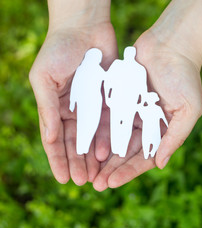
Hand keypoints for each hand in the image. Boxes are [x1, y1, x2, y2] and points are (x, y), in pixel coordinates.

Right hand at [29, 18, 116, 184]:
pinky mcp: (110, 99)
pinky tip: (113, 153)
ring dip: (96, 156)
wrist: (85, 28)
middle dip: (80, 163)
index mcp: (55, 108)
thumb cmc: (58, 50)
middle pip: (77, 143)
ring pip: (95, 137)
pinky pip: (111, 122)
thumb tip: (49, 140)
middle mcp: (74, 111)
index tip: (63, 179)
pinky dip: (111, 138)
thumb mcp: (45, 80)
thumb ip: (47, 109)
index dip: (59, 160)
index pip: (56, 141)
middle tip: (85, 182)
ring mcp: (93, 106)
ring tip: (100, 174)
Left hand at [92, 30, 201, 190]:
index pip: (144, 156)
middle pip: (126, 151)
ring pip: (113, 136)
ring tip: (86, 169)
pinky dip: (97, 129)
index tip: (112, 182)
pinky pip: (107, 115)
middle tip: (95, 184)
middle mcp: (146, 123)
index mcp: (163, 129)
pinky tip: (84, 141)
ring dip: (101, 153)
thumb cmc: (185, 76)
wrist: (171, 43)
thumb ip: (175, 137)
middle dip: (112, 167)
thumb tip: (159, 164)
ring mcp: (132, 110)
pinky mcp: (120, 96)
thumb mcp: (188, 109)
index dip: (129, 171)